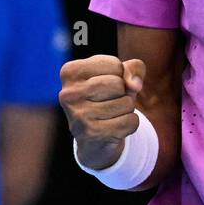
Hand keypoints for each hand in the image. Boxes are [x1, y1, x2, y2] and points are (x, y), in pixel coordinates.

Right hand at [58, 55, 145, 169]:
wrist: (95, 139)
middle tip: (110, 102)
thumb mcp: (121, 75)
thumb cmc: (108, 97)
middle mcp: (68, 94)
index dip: (120, 75)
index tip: (107, 85)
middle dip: (124, 93)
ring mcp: (78, 115)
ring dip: (127, 109)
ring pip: (126, 103)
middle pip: (119, 84)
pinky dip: (130, 124)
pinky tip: (114, 128)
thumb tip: (134, 85)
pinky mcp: (92, 134)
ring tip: (111, 114)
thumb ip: (133, 68)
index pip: (114, 65)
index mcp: (70, 72)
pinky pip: (130, 122)